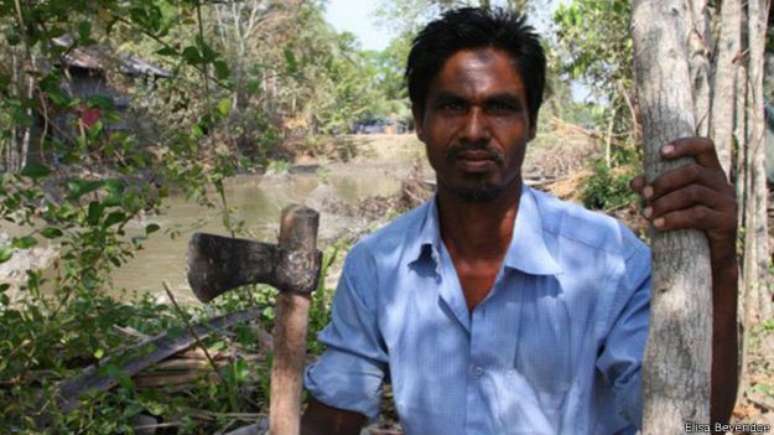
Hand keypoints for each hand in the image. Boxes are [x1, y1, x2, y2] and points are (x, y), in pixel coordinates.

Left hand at [629, 137, 737, 264]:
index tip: (661, 152)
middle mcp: (722, 183)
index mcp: (711, 172)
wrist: (710, 256)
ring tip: (646, 214)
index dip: (684, 145)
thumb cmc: (687, 224)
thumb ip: (655, 191)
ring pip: (693, 193)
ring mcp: (727, 202)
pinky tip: (658, 225)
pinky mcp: (726, 222)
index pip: (705, 147)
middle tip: (644, 195)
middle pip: (692, 172)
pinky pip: (698, 215)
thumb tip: (634, 182)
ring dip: (665, 202)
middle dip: (664, 182)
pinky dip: (674, 219)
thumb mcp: (670, 203)